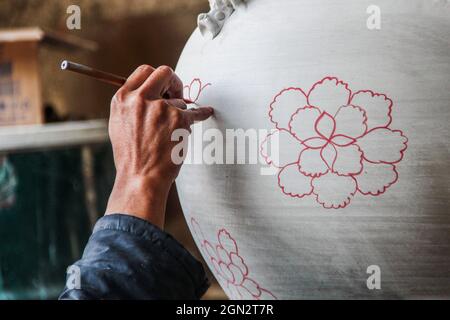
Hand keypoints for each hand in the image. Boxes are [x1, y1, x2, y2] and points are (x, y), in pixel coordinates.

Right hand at [106, 65, 213, 227]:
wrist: (141, 178)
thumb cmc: (131, 158)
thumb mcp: (120, 125)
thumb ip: (132, 106)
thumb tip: (150, 93)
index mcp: (122, 99)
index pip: (144, 71)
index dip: (157, 78)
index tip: (164, 87)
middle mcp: (139, 99)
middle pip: (164, 72)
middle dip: (174, 82)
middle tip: (178, 94)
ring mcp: (159, 108)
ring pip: (179, 101)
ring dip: (180, 114)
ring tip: (173, 134)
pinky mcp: (178, 119)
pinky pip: (196, 112)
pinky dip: (201, 114)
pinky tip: (206, 112)